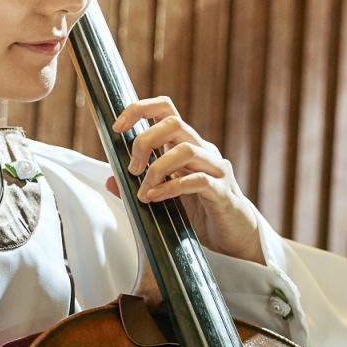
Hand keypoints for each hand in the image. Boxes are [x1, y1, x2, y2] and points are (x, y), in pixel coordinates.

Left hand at [108, 97, 266, 264]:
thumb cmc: (202, 213)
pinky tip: (156, 198)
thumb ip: (141, 185)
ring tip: (144, 192)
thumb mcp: (166, 196)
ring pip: (185, 150)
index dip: (139, 109)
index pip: (166, 110)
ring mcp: (216, 169)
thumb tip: (110, 181)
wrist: (236, 237)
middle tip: (132, 169)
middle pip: (174, 124)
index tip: (117, 128)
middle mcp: (203, 151)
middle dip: (145, 142)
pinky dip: (171, 187)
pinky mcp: (222, 192)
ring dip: (156, 169)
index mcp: (188, 145)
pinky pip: (198, 180)